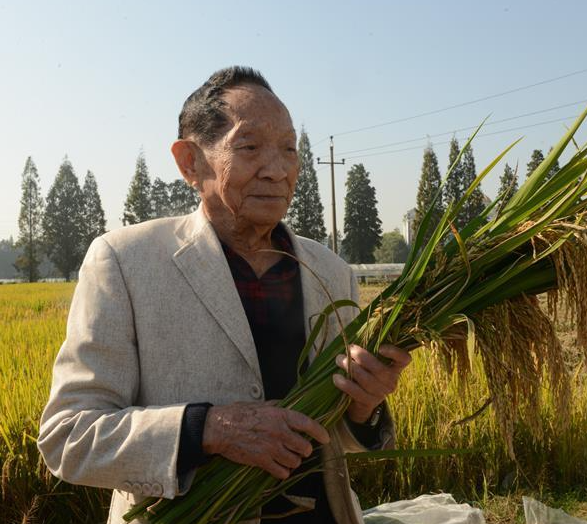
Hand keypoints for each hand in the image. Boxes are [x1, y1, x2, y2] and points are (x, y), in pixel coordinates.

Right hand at [202, 402, 329, 479]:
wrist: (219, 428)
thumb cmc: (238, 414)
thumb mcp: (261, 404)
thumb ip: (277, 406)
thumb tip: (290, 404)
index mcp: (280, 415)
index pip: (307, 424)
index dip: (320, 432)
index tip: (326, 438)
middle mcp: (279, 432)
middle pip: (304, 447)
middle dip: (304, 450)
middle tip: (300, 449)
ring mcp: (271, 448)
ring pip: (295, 462)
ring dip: (293, 461)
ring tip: (287, 457)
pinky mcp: (262, 461)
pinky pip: (282, 472)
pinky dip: (283, 472)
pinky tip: (278, 467)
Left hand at [333, 344, 411, 423]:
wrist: (361, 401)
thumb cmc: (365, 371)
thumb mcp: (371, 361)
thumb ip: (369, 349)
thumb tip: (358, 331)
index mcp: (395, 368)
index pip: (404, 359)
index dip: (395, 352)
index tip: (380, 347)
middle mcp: (391, 381)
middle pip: (379, 369)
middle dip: (361, 356)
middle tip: (349, 349)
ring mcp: (381, 393)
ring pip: (366, 380)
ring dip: (350, 367)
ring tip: (339, 360)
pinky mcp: (369, 402)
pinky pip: (356, 392)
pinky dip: (345, 383)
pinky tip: (336, 377)